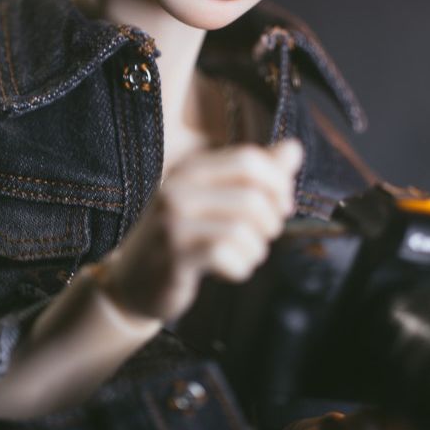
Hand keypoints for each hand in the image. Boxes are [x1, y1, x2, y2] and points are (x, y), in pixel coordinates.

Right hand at [94, 139, 302, 322]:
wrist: (134, 282)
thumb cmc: (184, 237)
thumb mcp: (218, 199)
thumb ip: (257, 174)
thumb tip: (294, 148)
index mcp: (191, 168)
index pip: (250, 160)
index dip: (278, 183)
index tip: (282, 206)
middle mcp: (178, 188)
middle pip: (252, 196)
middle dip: (270, 223)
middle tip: (262, 237)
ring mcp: (172, 221)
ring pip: (243, 228)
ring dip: (255, 249)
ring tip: (244, 255)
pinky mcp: (173, 254)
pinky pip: (226, 254)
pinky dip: (240, 267)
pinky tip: (230, 269)